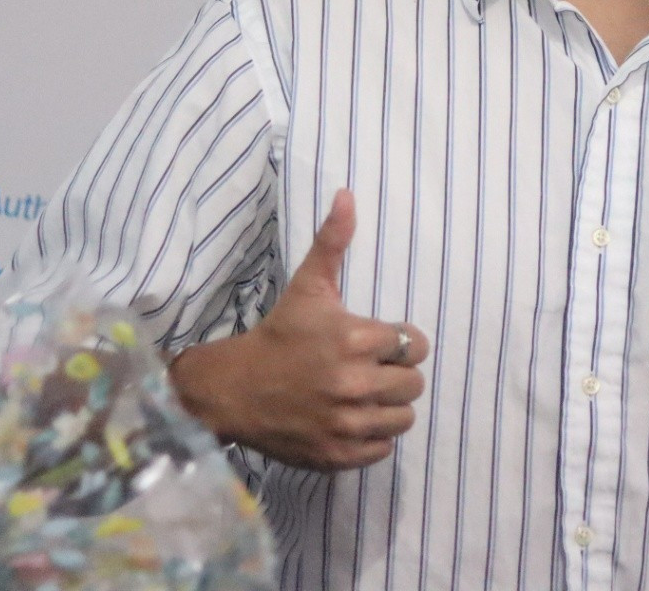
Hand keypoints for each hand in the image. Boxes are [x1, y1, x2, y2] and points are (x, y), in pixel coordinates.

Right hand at [170, 189, 429, 469]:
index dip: (403, 341)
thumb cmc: (278, 335)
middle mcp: (354, 384)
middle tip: (373, 369)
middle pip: (414, 383)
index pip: (415, 344)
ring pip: (404, 418)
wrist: (233, 390)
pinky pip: (383, 449)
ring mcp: (346, 423)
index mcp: (354, 339)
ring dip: (390, 407)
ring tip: (367, 395)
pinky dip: (374, 437)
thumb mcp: (307, 287)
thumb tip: (348, 194)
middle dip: (398, 374)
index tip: (383, 342)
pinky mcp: (337, 454)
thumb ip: (332, 241)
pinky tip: (353, 419)